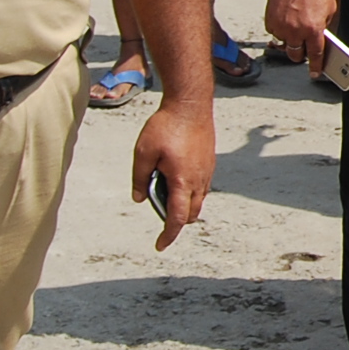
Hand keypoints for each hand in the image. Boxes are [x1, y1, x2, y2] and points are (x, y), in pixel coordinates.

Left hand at [133, 100, 214, 251]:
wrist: (191, 104)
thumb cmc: (166, 126)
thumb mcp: (143, 153)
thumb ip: (140, 179)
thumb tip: (139, 198)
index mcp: (182, 181)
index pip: (177, 218)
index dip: (168, 235)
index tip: (160, 245)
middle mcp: (198, 180)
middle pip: (191, 213)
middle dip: (178, 221)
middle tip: (160, 215)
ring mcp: (207, 171)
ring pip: (198, 200)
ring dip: (185, 205)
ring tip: (165, 193)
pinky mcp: (209, 162)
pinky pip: (202, 186)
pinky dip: (190, 192)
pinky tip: (176, 177)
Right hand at [265, 0, 336, 64]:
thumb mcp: (329, 9)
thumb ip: (324, 26)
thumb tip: (321, 39)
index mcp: (314, 29)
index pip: (315, 55)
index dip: (315, 66)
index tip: (315, 73)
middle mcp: (296, 31)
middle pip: (296, 55)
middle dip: (301, 54)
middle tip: (305, 46)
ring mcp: (281, 27)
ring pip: (284, 45)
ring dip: (290, 41)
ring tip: (296, 27)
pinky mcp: (270, 20)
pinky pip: (275, 33)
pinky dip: (281, 30)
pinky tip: (287, 19)